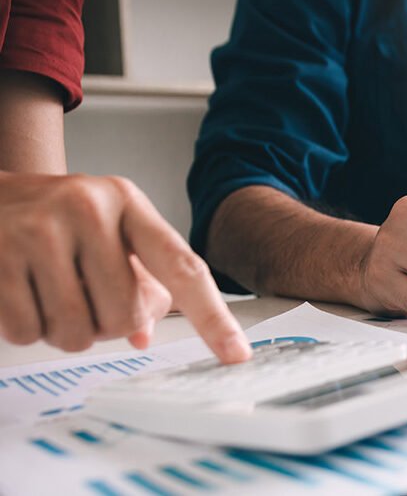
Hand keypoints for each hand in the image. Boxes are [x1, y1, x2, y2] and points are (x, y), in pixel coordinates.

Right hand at [0, 172, 251, 362]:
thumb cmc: (56, 219)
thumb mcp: (108, 231)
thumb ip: (139, 281)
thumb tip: (144, 333)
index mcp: (127, 202)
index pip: (182, 267)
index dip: (212, 317)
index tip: (237, 353)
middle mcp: (87, 208)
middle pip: (124, 317)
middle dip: (104, 324)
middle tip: (82, 295)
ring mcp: (37, 230)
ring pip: (76, 333)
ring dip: (64, 331)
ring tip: (49, 292)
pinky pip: (28, 332)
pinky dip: (26, 329)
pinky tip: (19, 293)